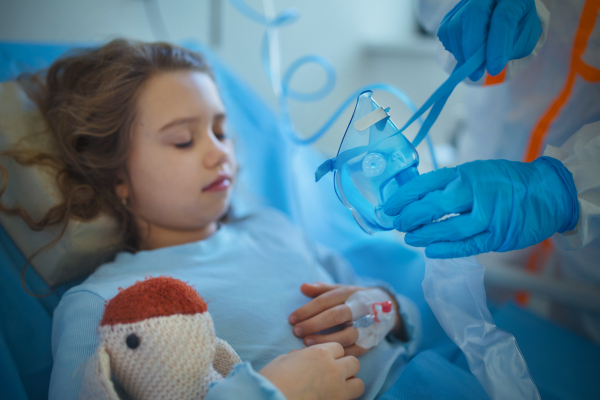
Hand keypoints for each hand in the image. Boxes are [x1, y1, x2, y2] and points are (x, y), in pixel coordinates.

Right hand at [259, 343, 363, 399]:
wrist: (270, 399)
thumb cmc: (272, 380)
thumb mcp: (285, 360)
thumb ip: (302, 357)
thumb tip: (305, 358)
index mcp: (319, 353)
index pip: (338, 348)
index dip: (332, 355)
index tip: (324, 363)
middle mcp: (333, 369)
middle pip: (353, 363)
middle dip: (345, 368)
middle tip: (332, 376)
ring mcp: (338, 389)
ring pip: (358, 383)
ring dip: (350, 385)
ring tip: (336, 390)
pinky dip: (345, 399)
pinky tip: (332, 398)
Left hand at [289, 283, 399, 356]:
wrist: (388, 308)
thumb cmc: (355, 299)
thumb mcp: (341, 289)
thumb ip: (322, 289)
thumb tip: (302, 287)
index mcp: (349, 293)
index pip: (326, 300)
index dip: (307, 309)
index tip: (291, 319)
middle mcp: (359, 308)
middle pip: (335, 315)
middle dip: (314, 324)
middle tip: (296, 331)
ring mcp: (366, 325)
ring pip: (346, 334)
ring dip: (325, 340)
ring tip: (306, 343)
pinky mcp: (370, 341)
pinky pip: (355, 350)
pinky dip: (339, 353)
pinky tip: (325, 355)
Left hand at [383, 157, 578, 257]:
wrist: (549, 191)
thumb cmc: (506, 182)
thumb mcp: (476, 173)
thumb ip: (450, 184)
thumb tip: (417, 198)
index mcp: (466, 174)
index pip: (426, 183)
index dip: (404, 196)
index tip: (389, 206)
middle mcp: (475, 192)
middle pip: (433, 207)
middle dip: (410, 217)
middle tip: (397, 224)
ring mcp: (488, 216)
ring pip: (449, 229)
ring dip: (425, 235)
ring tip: (410, 238)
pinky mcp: (498, 236)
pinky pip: (467, 246)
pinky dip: (446, 250)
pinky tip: (430, 251)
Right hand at [437, 0, 541, 80]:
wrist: (506, 15)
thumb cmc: (517, 28)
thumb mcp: (523, 39)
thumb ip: (507, 49)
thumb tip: (483, 63)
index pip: (503, 18)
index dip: (496, 46)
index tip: (493, 69)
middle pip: (473, 14)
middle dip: (472, 48)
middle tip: (475, 73)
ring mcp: (468, 0)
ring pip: (454, 24)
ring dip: (461, 52)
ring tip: (472, 65)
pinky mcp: (453, 11)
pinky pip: (445, 31)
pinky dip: (453, 48)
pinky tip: (465, 54)